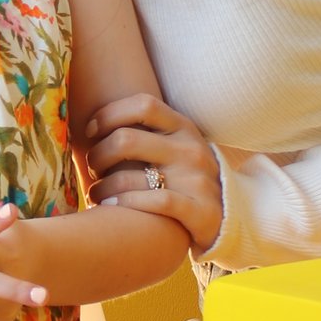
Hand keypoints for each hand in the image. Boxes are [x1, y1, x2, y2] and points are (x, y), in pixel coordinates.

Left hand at [86, 94, 223, 252]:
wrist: (230, 215)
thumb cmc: (185, 177)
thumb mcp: (175, 145)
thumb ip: (146, 132)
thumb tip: (91, 124)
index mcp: (183, 127)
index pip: (143, 105)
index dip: (109, 114)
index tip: (90, 131)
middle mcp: (191, 149)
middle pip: (126, 140)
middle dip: (97, 155)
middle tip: (91, 169)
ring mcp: (197, 180)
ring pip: (130, 177)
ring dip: (101, 188)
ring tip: (94, 195)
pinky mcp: (201, 211)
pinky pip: (155, 203)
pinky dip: (125, 204)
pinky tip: (110, 208)